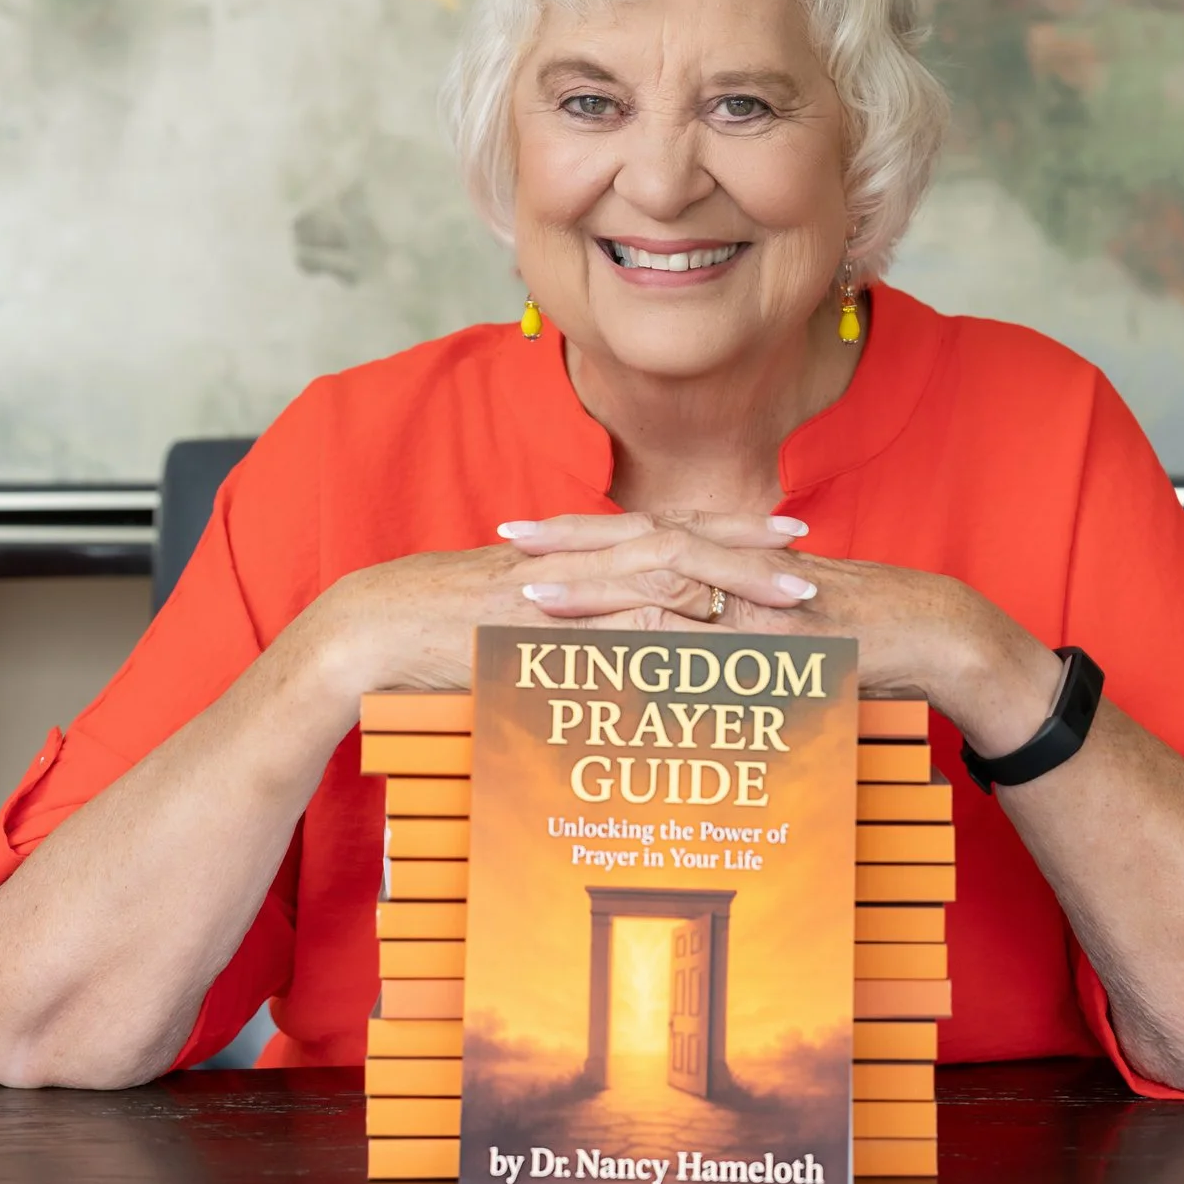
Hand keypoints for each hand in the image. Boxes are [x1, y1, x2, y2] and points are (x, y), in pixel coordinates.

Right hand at [296, 511, 815, 701]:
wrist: (373, 629)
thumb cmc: (435, 632)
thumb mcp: (516, 622)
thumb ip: (568, 627)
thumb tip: (612, 652)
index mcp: (575, 553)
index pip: (665, 531)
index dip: (726, 533)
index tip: (779, 537)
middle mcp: (578, 557)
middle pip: (681, 538)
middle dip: (749, 546)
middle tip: (810, 549)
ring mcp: (565, 582)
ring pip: (670, 568)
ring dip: (737, 579)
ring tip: (794, 594)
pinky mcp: (546, 616)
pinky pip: (619, 615)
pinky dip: (674, 619)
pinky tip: (720, 628)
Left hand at [500, 512, 1062, 753]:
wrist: (924, 629)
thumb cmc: (851, 628)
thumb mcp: (773, 618)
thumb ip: (719, 621)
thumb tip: (665, 643)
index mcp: (725, 554)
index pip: (638, 534)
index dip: (577, 533)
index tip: (520, 534)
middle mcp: (732, 562)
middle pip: (635, 542)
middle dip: (565, 543)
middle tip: (501, 540)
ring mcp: (752, 591)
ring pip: (660, 580)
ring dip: (594, 586)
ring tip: (530, 592)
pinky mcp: (776, 628)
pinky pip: (711, 633)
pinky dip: (660, 641)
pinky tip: (614, 653)